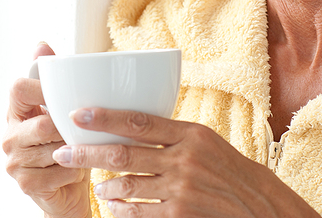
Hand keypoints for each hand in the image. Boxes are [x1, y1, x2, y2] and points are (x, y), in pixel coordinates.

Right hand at [3, 43, 91, 217]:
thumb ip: (51, 79)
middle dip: (68, 128)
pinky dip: (76, 170)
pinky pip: (60, 171)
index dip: (42, 88)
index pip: (18, 89)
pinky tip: (77, 169)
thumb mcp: (60, 109)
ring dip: (76, 150)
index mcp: (15, 111)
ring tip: (81, 149)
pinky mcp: (26, 184)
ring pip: (54, 148)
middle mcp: (9, 136)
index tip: (65, 95)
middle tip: (84, 129)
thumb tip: (41, 45)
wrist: (67, 190)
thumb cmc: (66, 144)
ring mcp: (14, 162)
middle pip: (42, 124)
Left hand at [52, 108, 319, 217]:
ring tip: (98, 188)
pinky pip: (139, 212)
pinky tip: (114, 209)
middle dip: (87, 153)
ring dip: (105, 187)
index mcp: (190, 133)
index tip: (76, 114)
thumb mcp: (204, 142)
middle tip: (63, 152)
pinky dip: (122, 211)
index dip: (104, 117)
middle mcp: (185, 158)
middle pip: (123, 153)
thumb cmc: (227, 171)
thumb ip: (169, 134)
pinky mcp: (180, 214)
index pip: (138, 120)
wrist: (258, 205)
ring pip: (127, 186)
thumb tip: (126, 123)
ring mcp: (182, 189)